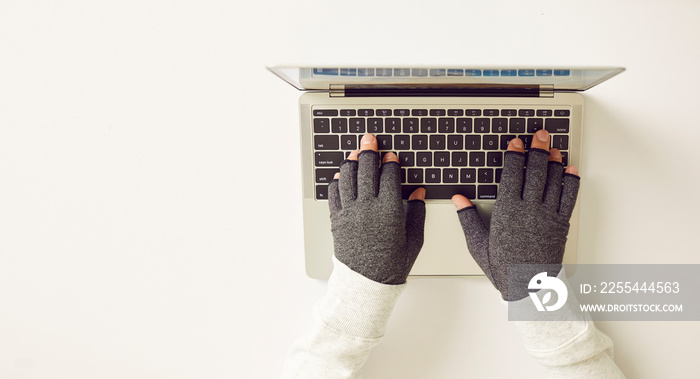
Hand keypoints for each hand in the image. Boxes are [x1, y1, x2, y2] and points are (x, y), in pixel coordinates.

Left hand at [328, 134, 425, 284]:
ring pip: (348, 177)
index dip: (391, 163)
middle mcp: (367, 207)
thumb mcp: (413, 239)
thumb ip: (416, 212)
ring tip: (355, 152)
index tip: (392, 156)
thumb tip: (418, 192)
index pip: (389, 176)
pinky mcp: (336, 219)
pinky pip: (334, 193)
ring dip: (352, 162)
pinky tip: (341, 175)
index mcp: (389, 211)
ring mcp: (349, 212)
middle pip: (367, 170)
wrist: (366, 283)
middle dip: (369, 151)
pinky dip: (337, 181)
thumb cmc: (392, 264)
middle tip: (369, 139)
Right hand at [452, 130, 579, 299]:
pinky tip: (571, 170)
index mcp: (507, 211)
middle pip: (534, 172)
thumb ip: (467, 219)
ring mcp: (546, 215)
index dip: (514, 156)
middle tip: (539, 134)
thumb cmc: (503, 267)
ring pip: (553, 181)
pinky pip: (568, 197)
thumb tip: (458, 200)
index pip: (511, 175)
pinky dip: (571, 182)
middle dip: (537, 149)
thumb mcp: (478, 244)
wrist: (529, 287)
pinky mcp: (560, 223)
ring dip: (554, 161)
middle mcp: (528, 210)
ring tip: (554, 147)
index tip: (514, 143)